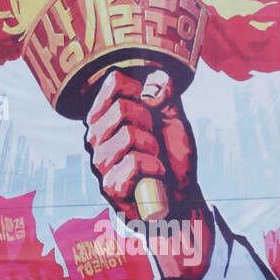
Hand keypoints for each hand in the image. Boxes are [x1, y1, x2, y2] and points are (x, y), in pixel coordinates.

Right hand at [83, 69, 211, 279]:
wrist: (183, 198)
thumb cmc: (173, 156)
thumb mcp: (174, 118)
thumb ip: (164, 93)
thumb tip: (150, 87)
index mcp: (106, 115)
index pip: (113, 81)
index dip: (139, 88)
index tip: (151, 105)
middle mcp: (95, 136)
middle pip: (121, 108)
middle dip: (149, 122)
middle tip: (154, 139)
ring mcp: (99, 162)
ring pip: (128, 135)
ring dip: (152, 147)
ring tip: (154, 159)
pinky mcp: (108, 185)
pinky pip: (133, 162)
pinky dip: (154, 167)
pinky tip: (154, 176)